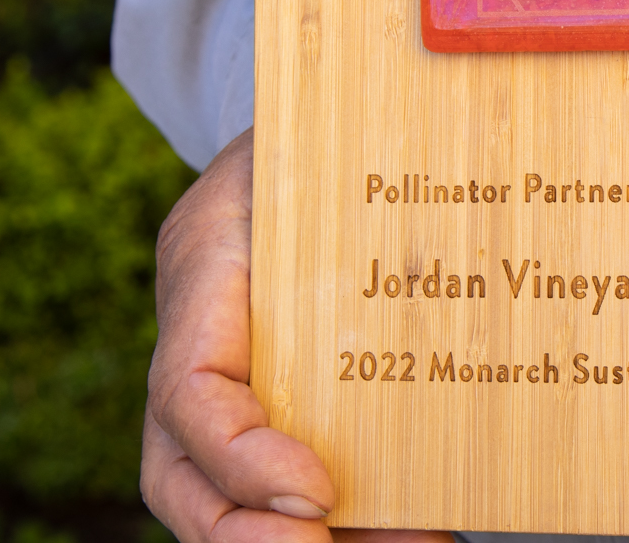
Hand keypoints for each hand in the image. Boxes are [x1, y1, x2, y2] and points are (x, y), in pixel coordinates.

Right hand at [141, 129, 453, 542]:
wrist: (313, 127)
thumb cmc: (324, 131)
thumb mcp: (319, 137)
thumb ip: (346, 180)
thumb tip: (447, 220)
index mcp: (203, 271)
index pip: (187, 390)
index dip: (242, 457)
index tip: (319, 496)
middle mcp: (201, 342)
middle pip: (181, 475)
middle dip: (246, 538)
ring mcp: (233, 378)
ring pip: (225, 495)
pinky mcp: (282, 399)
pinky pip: (285, 482)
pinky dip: (349, 521)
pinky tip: (418, 527)